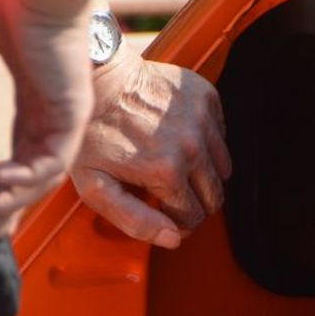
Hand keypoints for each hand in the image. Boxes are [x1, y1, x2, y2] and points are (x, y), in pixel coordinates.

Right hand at [0, 0, 95, 254]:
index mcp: (35, 104)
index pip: (21, 163)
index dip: (0, 195)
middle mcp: (53, 116)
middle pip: (32, 183)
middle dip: (1, 215)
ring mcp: (67, 116)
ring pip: (43, 179)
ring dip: (8, 202)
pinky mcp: (73, 111)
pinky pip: (53, 158)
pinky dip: (26, 175)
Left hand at [71, 50, 230, 247]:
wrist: (99, 76)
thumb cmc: (91, 132)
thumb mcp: (96, 186)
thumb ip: (134, 220)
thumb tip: (174, 239)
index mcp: (167, 172)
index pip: (193, 217)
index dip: (177, 221)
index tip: (162, 210)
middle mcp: (193, 147)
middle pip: (214, 196)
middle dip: (194, 202)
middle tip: (169, 192)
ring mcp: (203, 120)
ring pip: (222, 168)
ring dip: (202, 173)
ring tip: (174, 164)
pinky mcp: (208, 98)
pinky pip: (221, 135)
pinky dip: (206, 143)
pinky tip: (179, 138)